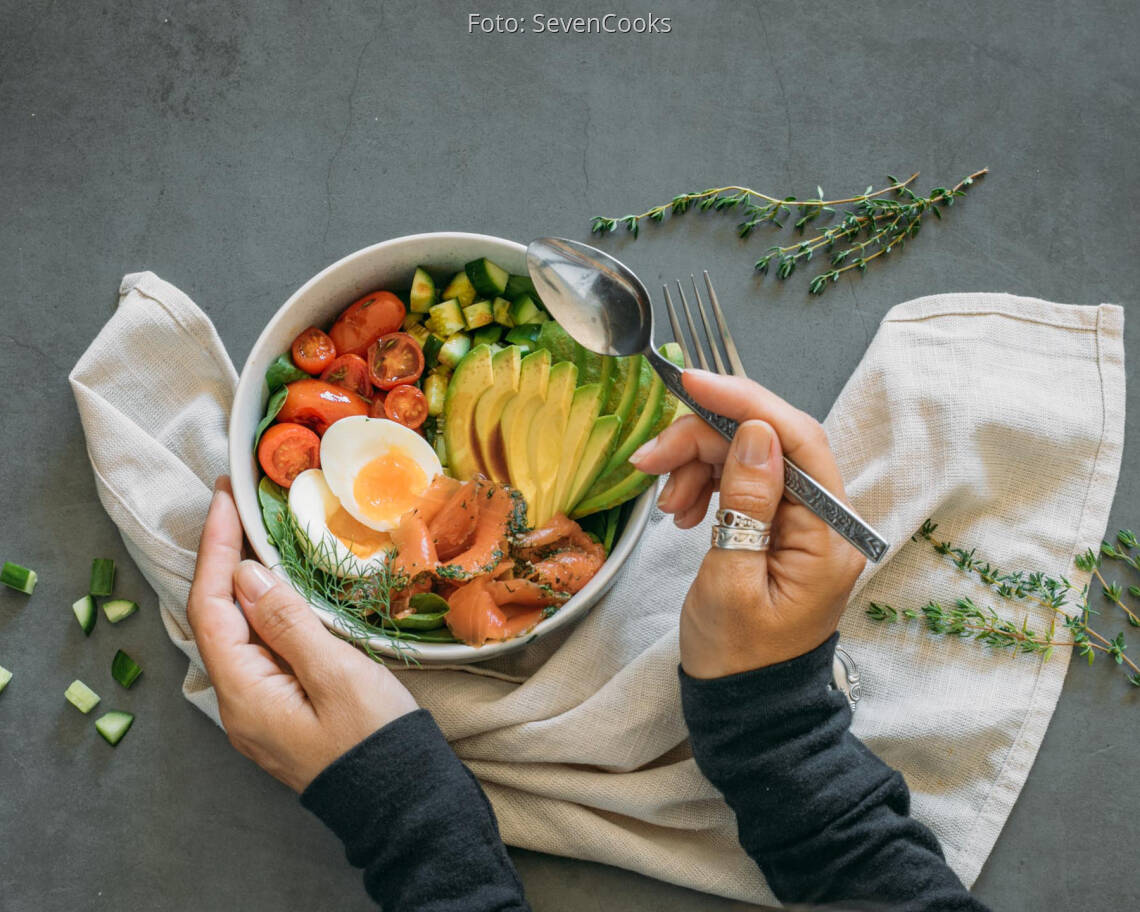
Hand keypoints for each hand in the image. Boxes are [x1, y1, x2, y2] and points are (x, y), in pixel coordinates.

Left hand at [187, 478, 417, 791]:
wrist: (403, 802)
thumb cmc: (375, 740)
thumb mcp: (337, 675)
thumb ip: (288, 624)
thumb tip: (248, 576)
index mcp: (244, 694)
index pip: (211, 607)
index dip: (215, 549)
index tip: (223, 499)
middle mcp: (238, 703)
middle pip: (216, 618)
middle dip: (222, 559)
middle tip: (234, 506)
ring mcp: (258, 710)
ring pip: (237, 633)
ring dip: (240, 583)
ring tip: (251, 534)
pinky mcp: (281, 711)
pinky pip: (258, 650)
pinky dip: (262, 610)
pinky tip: (276, 590)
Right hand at [630, 370, 865, 677]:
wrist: (746, 705)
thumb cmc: (737, 658)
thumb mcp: (730, 584)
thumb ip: (748, 505)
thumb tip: (756, 435)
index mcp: (828, 536)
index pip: (797, 441)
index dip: (746, 403)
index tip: (693, 384)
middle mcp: (826, 519)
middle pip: (770, 441)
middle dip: (705, 437)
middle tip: (651, 460)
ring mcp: (804, 521)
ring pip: (751, 455)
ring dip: (699, 462)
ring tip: (667, 504)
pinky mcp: (780, 525)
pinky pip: (743, 480)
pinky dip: (706, 482)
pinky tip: (683, 509)